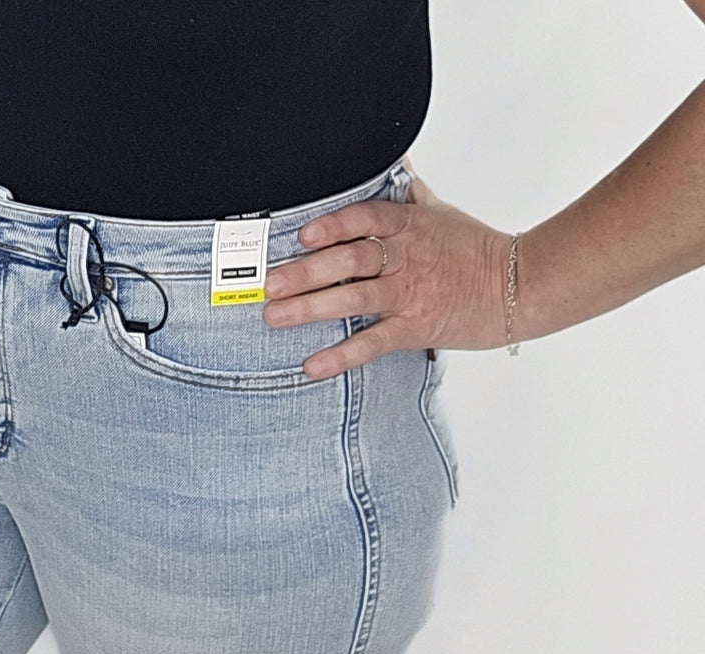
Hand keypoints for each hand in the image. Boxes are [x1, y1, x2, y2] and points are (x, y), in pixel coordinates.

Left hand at [262, 165, 514, 379]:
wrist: (517, 286)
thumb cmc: (474, 249)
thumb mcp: (439, 210)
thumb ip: (407, 189)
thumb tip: (393, 155)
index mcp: (409, 225)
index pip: (365, 218)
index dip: (333, 224)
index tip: (302, 233)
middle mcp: (405, 258)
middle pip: (350, 259)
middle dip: (305, 271)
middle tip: (270, 282)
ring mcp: (408, 294)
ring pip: (354, 298)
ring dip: (310, 308)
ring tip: (275, 315)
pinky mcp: (414, 328)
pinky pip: (372, 343)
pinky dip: (341, 356)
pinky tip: (312, 365)